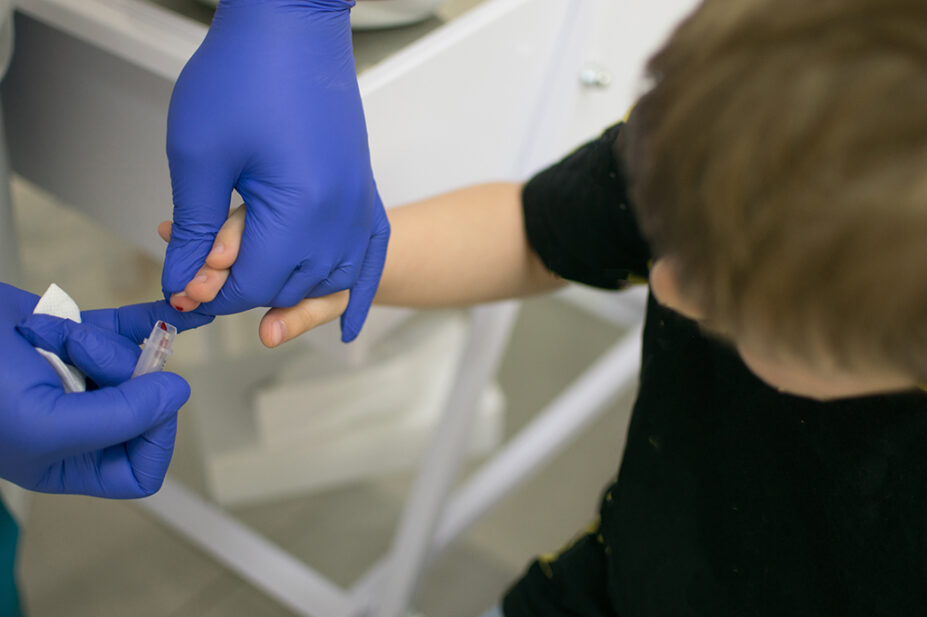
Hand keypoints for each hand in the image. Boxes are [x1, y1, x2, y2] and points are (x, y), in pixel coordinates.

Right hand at [1, 282, 211, 497]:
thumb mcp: (42, 422)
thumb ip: (117, 418)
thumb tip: (174, 397)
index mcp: (66, 462)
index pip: (139, 471)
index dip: (155, 438)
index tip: (145, 404)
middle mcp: (78, 425)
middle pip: (144, 409)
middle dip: (121, 376)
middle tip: (83, 359)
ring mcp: (79, 380)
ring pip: (133, 363)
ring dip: (98, 344)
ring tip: (52, 337)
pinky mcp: (75, 340)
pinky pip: (128, 331)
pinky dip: (151, 321)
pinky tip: (177, 314)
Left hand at [163, 0, 388, 342]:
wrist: (294, 25)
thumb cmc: (246, 74)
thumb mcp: (200, 155)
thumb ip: (196, 229)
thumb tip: (185, 282)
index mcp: (302, 209)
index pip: (255, 283)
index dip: (212, 293)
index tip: (182, 291)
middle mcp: (341, 215)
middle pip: (292, 285)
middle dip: (245, 289)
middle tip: (202, 278)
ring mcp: (358, 203)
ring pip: (331, 279)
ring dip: (293, 293)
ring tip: (255, 291)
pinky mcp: (363, 190)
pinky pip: (371, 256)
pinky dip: (357, 291)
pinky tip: (346, 325)